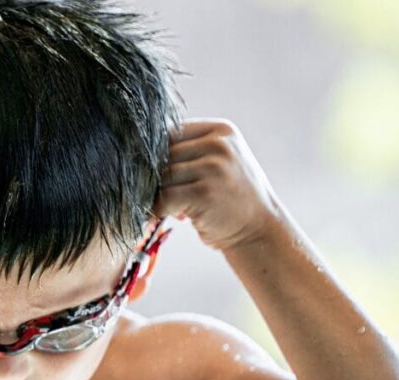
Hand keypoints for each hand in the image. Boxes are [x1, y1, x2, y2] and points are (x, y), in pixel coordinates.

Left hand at [151, 118, 280, 251]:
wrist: (260, 230)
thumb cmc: (231, 198)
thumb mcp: (220, 162)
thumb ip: (190, 151)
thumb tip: (139, 153)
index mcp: (220, 131)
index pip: (171, 132)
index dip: (156, 154)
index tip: (154, 172)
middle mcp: (218, 144)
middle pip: (163, 153)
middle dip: (154, 176)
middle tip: (155, 193)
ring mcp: (214, 167)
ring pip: (162, 176)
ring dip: (155, 194)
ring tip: (163, 205)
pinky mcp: (205, 193)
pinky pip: (165, 197)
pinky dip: (158, 209)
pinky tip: (164, 216)